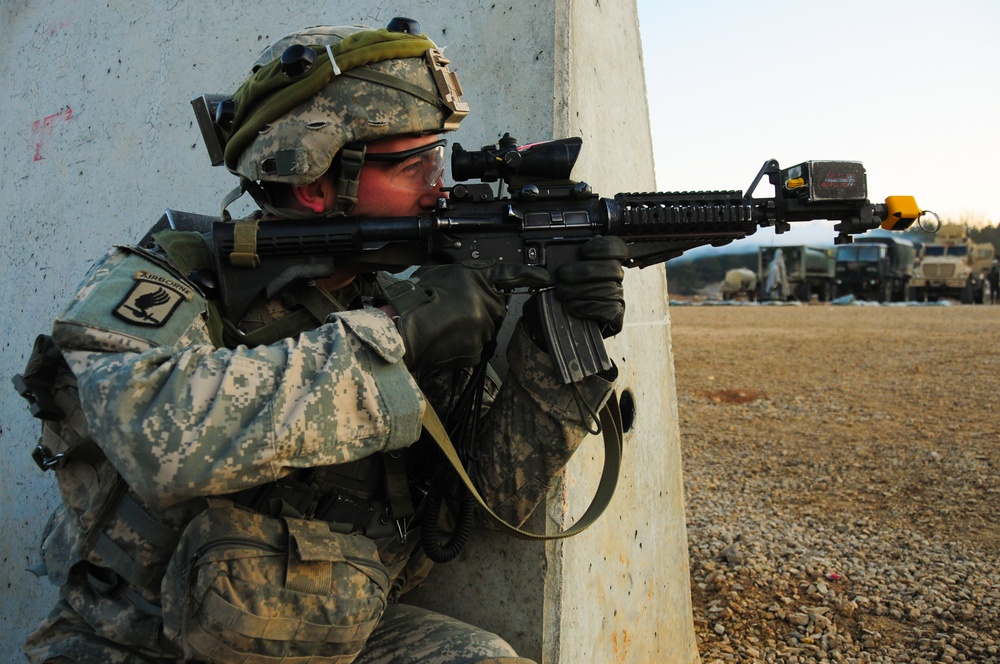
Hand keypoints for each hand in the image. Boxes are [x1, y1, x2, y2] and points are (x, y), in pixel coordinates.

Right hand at [385, 260, 548, 372]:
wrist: (403, 329)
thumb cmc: (415, 298)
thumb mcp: (440, 272)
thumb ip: (464, 277)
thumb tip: (470, 284)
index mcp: (477, 279)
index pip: (509, 274)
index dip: (529, 275)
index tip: (544, 279)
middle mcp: (486, 303)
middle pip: (494, 308)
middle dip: (480, 309)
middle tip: (453, 310)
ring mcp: (483, 328)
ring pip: (484, 329)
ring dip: (470, 328)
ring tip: (444, 325)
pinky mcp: (476, 350)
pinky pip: (475, 347)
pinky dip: (463, 345)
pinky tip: (446, 339)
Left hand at [552, 236, 627, 336]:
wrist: (562, 323)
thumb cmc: (563, 294)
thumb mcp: (562, 274)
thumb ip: (567, 262)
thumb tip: (560, 256)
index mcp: (606, 262)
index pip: (618, 248)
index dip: (604, 247)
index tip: (584, 251)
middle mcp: (615, 278)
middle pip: (613, 268)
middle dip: (585, 271)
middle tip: (563, 274)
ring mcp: (618, 296)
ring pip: (608, 289)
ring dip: (581, 290)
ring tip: (563, 292)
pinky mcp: (616, 315)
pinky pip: (608, 308)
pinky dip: (587, 306)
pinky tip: (573, 306)